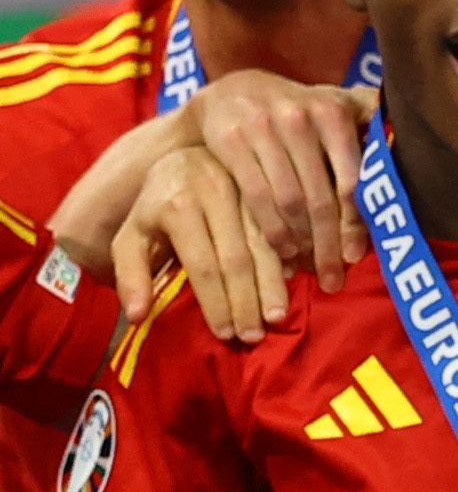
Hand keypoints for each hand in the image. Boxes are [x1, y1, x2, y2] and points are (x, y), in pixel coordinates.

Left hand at [113, 145, 291, 343]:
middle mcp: (213, 192)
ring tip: (275, 318)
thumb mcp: (131, 235)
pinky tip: (291, 285)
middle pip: (236, 257)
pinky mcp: (268, 190)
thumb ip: (131, 274)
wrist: (183, 156)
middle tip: (253, 335)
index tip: (225, 333)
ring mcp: (245, 189)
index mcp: (177, 204)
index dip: (215, 302)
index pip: (202, 263)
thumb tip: (138, 316)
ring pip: (265, 245)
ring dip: (272, 285)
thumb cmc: (157, 207)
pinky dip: (289, 260)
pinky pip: (283, 230)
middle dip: (246, 301)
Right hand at [188, 72, 376, 279]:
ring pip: (290, 201)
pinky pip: (257, 197)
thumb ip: (372, 125)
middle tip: (333, 279)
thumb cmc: (299, 110)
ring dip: (301, 243)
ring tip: (308, 268)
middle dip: (328, 245)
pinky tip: (282, 251)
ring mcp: (263, 128)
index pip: (352, 182)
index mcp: (333, 113)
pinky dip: (271, 230)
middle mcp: (300, 117)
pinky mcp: (231, 140)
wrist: (233, 89)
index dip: (356, 225)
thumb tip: (416, 151)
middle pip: (321, 198)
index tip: (355, 258)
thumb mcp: (337, 106)